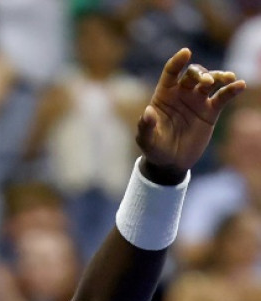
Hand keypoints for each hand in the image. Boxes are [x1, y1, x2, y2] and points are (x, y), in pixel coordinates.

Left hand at [136, 48, 245, 181]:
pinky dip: (232, 90)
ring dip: (218, 77)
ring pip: (210, 82)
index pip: (171, 72)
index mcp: (163, 95)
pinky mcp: (211, 112)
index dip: (177, 62)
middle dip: (201, 74)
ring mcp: (197, 101)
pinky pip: (223, 97)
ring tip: (228, 79)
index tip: (186, 52)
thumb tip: (148, 112)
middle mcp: (181, 94)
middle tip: (206, 82)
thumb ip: (145, 126)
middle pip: (193, 75)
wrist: (170, 162)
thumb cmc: (154, 148)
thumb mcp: (146, 139)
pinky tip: (240, 85)